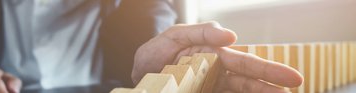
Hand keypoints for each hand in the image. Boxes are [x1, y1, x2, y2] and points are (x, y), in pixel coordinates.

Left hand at [132, 21, 302, 92]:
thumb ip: (199, 32)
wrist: (138, 75)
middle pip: (248, 81)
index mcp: (214, 54)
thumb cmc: (157, 53)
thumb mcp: (174, 37)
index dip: (269, 70)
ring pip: (239, 92)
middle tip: (296, 89)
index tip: (291, 78)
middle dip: (272, 86)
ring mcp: (211, 87)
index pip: (245, 62)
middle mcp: (217, 72)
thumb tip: (231, 35)